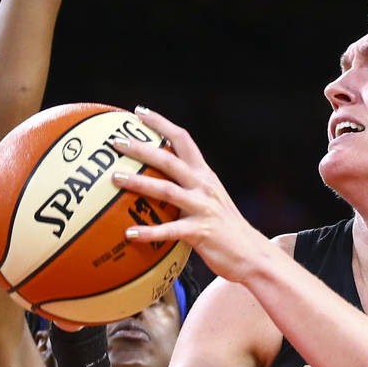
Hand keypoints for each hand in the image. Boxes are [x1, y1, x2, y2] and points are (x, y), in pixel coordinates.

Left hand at [109, 108, 272, 283]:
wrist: (252, 254)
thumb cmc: (225, 230)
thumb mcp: (211, 200)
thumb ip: (189, 188)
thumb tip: (158, 184)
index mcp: (204, 175)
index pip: (183, 140)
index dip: (161, 123)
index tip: (139, 112)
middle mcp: (204, 186)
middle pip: (169, 160)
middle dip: (141, 148)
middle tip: (116, 142)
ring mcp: (203, 208)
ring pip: (166, 190)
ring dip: (138, 183)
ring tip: (115, 178)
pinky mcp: (200, 231)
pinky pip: (170, 230)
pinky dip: (148, 232)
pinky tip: (129, 234)